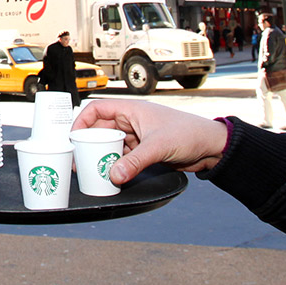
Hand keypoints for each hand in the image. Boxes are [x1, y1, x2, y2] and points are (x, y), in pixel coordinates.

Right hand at [71, 100, 228, 184]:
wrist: (211, 147)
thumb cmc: (190, 133)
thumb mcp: (158, 146)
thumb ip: (135, 162)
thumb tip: (114, 175)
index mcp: (132, 110)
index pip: (98, 109)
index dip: (82, 121)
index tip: (74, 137)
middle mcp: (131, 121)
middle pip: (101, 129)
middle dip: (90, 143)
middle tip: (80, 158)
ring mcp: (137, 136)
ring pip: (111, 144)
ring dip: (102, 155)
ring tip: (93, 167)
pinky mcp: (143, 150)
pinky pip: (122, 156)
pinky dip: (116, 164)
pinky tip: (112, 172)